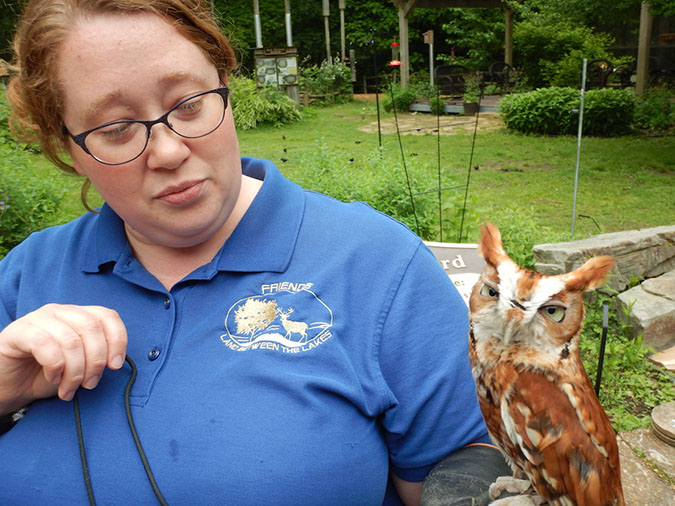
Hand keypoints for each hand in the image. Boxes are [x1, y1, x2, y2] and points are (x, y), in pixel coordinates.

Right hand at [0, 304, 127, 414]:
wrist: (9, 385)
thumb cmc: (46, 373)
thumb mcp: (79, 365)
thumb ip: (97, 357)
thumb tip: (114, 361)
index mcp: (78, 315)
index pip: (108, 316)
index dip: (118, 340)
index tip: (115, 366)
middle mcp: (60, 312)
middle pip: (91, 328)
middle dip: (95, 361)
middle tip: (89, 384)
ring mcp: (38, 318)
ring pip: (70, 340)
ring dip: (75, 371)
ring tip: (70, 389)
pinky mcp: (18, 331)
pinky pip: (44, 344)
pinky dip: (55, 366)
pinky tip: (53, 378)